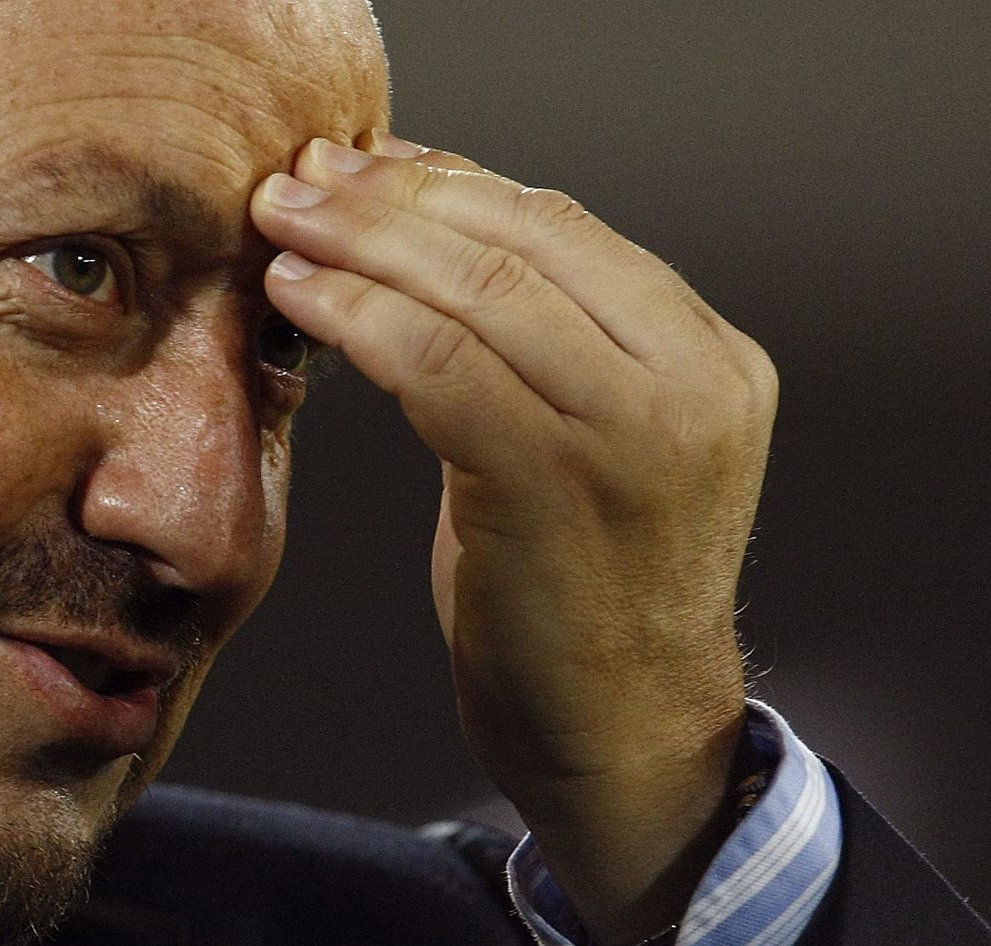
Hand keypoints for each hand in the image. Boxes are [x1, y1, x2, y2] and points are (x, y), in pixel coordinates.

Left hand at [249, 133, 777, 943]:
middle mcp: (691, 380)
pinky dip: (358, 320)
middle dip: (391, 201)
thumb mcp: (586, 446)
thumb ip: (539, 351)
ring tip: (282, 226)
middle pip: (519, 241)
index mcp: (708, 357)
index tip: (363, 167)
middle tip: (301, 181)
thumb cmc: (583, 591)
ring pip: (478, 291)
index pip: (564, 227)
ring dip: (361, 247)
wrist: (622, 732)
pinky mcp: (558, 483)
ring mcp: (634, 430)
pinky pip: (439, 368)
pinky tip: (299, 299)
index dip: (449, 183)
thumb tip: (426, 249)